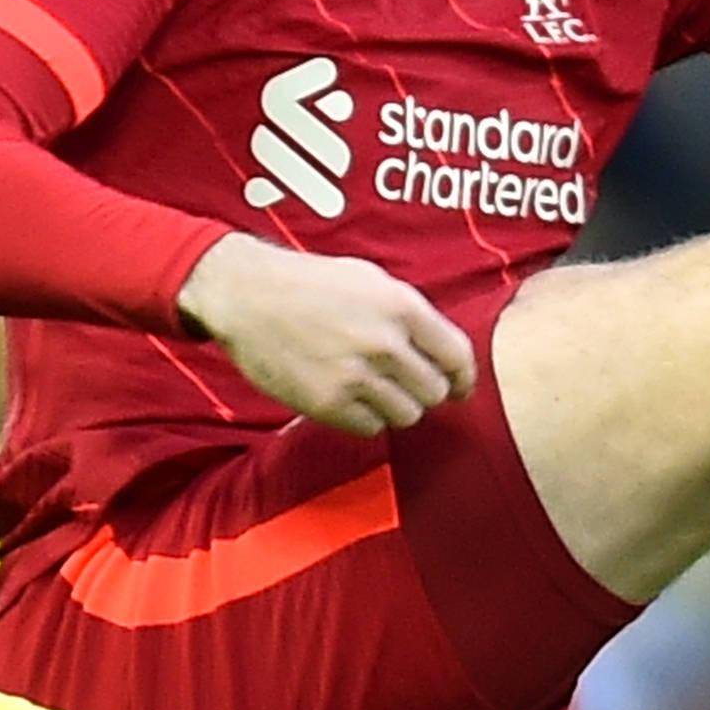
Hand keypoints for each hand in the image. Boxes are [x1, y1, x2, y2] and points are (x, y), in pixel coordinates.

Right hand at [177, 235, 478, 435]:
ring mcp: (355, 376)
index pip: (457, 356)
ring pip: (407, 415)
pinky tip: (348, 397)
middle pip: (434, 392)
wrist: (247, 295)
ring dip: (395, 407)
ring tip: (373, 389)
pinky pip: (371, 428)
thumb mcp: (370, 280)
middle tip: (403, 384)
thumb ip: (410, 314)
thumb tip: (444, 353)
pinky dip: (365, 419)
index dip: (463, 378)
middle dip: (425, 392)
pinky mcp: (327, 404)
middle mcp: (383, 343)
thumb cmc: (310, 284)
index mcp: (401, 306)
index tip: (460, 388)